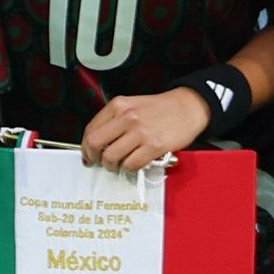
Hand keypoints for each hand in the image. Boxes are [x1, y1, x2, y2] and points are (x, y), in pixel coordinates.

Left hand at [78, 88, 210, 177]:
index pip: (91, 129)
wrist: (188, 107)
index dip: (85, 147)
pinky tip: (135, 163)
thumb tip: (97, 143)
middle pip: (95, 143)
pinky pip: (132, 164)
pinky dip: (130, 168)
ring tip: (121, 164)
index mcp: (118, 105)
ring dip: (113, 166)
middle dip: (95, 158)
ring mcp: (140, 131)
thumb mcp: (132, 105)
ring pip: (111, 157)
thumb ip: (114, 120)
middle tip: (101, 163)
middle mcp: (127, 117)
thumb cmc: (161, 109)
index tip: (88, 155)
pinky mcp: (154, 145)